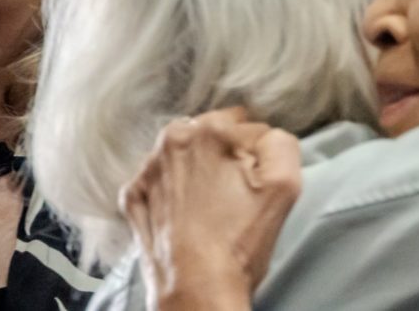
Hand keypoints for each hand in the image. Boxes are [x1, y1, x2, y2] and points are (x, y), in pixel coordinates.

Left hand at [121, 108, 301, 310]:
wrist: (196, 291)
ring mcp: (148, 169)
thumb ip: (282, 143)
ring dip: (199, 168)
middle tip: (236, 193)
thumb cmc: (241, 242)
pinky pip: (160, 179)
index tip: (257, 181)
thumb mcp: (284, 184)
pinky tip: (187, 212)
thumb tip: (266, 136)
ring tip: (211, 204)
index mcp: (209, 131)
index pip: (249, 127)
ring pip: (185, 154)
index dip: (259, 154)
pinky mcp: (134, 195)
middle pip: (213, 134)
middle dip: (226, 155)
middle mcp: (172, 140)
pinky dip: (173, 190)